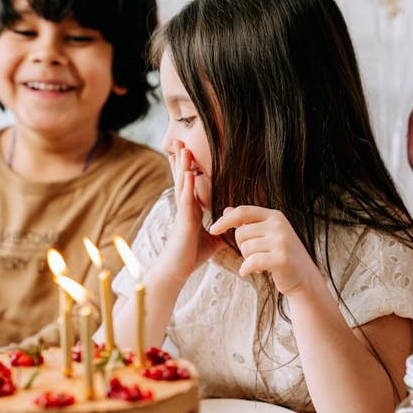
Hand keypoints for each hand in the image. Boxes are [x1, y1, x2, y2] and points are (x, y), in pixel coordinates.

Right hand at [163, 140, 224, 281]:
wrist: (177, 272)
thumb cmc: (190, 256)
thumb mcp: (212, 242)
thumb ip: (222, 232)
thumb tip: (235, 230)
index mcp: (190, 211)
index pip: (188, 184)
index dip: (186, 168)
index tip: (186, 152)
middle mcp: (184, 209)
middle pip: (182, 179)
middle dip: (182, 160)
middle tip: (180, 141)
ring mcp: (182, 214)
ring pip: (182, 186)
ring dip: (182, 166)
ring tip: (182, 148)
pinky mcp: (182, 223)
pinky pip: (185, 202)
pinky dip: (187, 187)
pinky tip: (187, 174)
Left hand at [210, 205, 315, 294]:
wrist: (304, 277)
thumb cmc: (281, 255)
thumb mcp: (266, 235)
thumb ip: (247, 222)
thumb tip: (226, 209)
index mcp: (274, 216)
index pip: (243, 211)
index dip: (225, 220)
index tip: (212, 229)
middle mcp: (279, 225)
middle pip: (241, 233)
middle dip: (241, 247)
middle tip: (254, 256)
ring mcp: (282, 241)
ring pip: (245, 248)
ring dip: (247, 260)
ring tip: (260, 264)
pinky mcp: (282, 258)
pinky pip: (252, 261)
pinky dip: (247, 269)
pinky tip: (252, 272)